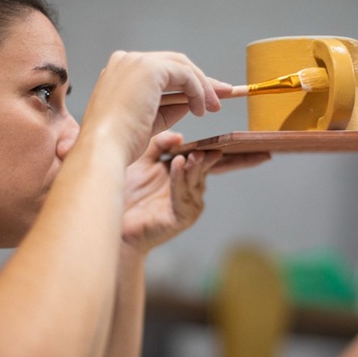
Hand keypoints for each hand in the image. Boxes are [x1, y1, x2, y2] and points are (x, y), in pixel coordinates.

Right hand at [82, 51, 223, 164]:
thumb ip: (168, 108)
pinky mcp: (150, 68)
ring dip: (202, 87)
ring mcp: (136, 62)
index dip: (185, 82)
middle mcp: (126, 61)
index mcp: (119, 73)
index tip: (204, 97)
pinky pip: (185, 74)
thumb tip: (191, 102)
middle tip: (221, 95)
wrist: (105, 149)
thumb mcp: (149, 121)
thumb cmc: (119, 143)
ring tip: (214, 107)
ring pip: (181, 66)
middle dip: (200, 80)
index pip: (159, 71)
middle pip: (172, 64)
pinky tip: (202, 109)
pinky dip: (198, 91)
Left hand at [120, 132, 270, 254]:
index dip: (231, 150)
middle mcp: (191, 188)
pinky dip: (180, 178)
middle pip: (211, 168)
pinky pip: (182, 193)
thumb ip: (160, 144)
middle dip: (222, 156)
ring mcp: (189, 203)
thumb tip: (181, 137)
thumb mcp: (143, 159)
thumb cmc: (126, 190)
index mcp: (186, 172)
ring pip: (196, 179)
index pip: (212, 158)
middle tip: (226, 142)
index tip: (245, 137)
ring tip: (192, 153)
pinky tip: (178, 163)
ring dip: (195, 165)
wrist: (112, 219)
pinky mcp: (181, 216)